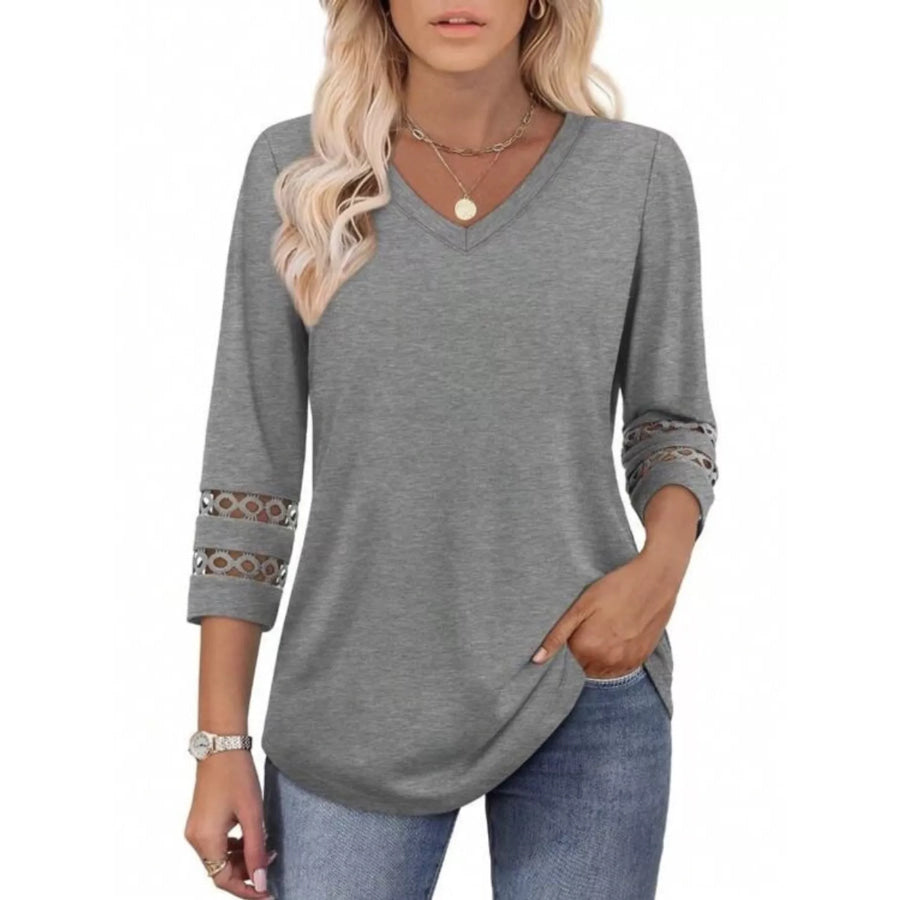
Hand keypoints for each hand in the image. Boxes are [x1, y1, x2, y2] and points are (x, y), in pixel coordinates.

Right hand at [184, 750, 274, 898]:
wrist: (222, 745)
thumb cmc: (236, 775)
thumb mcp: (253, 814)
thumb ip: (256, 850)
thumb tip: (260, 882)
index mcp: (205, 840)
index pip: (223, 880)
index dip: (246, 890)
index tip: (267, 893)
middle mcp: (195, 838)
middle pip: (219, 871)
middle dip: (246, 873)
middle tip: (271, 865)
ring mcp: (196, 828)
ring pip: (219, 858)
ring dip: (241, 859)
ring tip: (266, 850)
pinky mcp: (201, 819)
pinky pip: (217, 843)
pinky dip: (234, 846)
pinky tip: (252, 837)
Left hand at [531, 550, 684, 676]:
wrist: (655, 580)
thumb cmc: (615, 587)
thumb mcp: (580, 606)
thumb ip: (556, 635)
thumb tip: (536, 660)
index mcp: (587, 649)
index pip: (565, 662)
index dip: (566, 646)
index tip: (574, 629)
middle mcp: (607, 662)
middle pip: (582, 668)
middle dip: (581, 653)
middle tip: (589, 626)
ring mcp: (626, 663)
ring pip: (600, 670)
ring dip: (597, 657)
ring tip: (604, 629)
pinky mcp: (641, 660)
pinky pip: (619, 669)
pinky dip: (614, 657)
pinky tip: (616, 634)